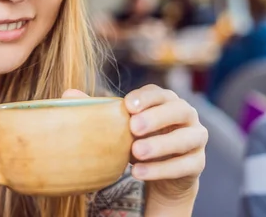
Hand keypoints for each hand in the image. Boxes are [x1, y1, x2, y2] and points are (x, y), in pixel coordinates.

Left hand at [62, 86, 207, 207]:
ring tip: (135, 153)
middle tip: (134, 128)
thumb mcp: (117, 124)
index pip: (159, 92)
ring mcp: (196, 138)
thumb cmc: (136, 138)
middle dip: (156, 118)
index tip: (128, 106)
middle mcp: (186, 115)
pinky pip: (185, 165)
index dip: (145, 98)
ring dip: (160, 146)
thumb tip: (67, 93)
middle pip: (178, 110)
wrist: (159, 171)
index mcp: (166, 100)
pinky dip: (162, 169)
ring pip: (185, 139)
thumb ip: (96, 109)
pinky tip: (140, 173)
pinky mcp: (198, 163)